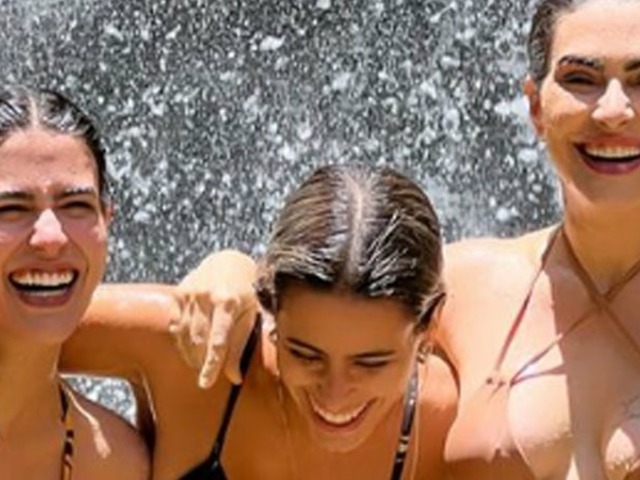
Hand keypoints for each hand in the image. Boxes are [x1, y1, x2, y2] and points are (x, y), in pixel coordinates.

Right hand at [170, 250, 257, 387]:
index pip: (218, 340)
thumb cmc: (246, 293)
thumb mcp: (251, 316)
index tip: (206, 383)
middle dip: (201, 361)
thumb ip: (240, 346)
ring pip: (184, 335)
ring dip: (191, 354)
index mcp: (229, 301)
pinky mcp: (179, 293)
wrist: (229, 262)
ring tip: (199, 361)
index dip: (211, 364)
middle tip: (206, 372)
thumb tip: (234, 378)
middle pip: (198, 340)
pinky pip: (176, 325)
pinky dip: (182, 340)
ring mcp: (190, 293)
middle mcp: (207, 296)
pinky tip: (190, 344)